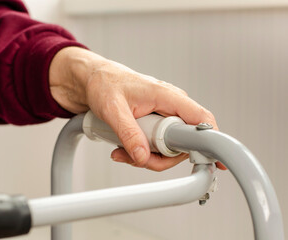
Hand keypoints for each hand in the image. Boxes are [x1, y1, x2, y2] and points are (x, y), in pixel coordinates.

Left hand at [49, 47, 226, 170]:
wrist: (94, 81)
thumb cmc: (104, 85)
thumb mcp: (112, 109)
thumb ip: (128, 133)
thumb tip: (142, 156)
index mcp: (167, 95)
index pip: (201, 119)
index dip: (211, 141)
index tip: (211, 162)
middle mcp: (171, 105)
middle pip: (184, 143)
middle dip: (160, 158)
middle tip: (135, 157)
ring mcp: (164, 115)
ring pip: (169, 148)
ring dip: (147, 157)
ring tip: (122, 152)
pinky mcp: (156, 123)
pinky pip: (158, 145)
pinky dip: (142, 152)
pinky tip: (123, 150)